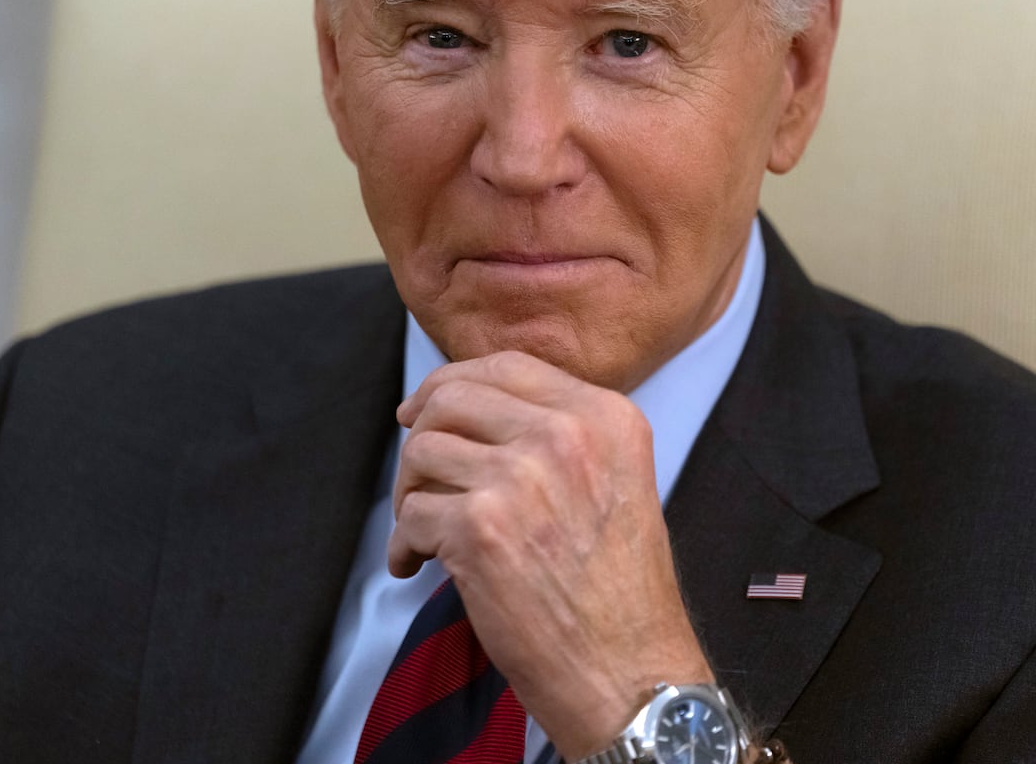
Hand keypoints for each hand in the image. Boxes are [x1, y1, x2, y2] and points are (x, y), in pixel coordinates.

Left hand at [391, 350, 713, 758]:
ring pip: (422, 451)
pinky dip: (404, 545)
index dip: (451, 381)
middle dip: (419, 435)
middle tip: (415, 475)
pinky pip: (411, 515)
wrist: (631, 670)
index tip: (421, 407)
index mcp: (606, 416)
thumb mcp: (616, 480)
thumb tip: (469, 408)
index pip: (506, 366)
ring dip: (408, 494)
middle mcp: (567, 434)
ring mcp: (522, 478)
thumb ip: (562, 434)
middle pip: (452, 398)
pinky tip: (417, 567)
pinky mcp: (481, 529)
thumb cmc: (618, 590)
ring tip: (422, 531)